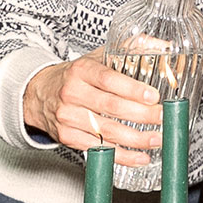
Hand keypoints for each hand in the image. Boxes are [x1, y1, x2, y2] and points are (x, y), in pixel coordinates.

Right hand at [22, 50, 164, 168]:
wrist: (39, 94)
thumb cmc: (75, 76)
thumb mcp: (96, 57)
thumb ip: (128, 49)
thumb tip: (162, 45)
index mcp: (81, 71)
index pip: (108, 79)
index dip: (132, 89)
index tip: (153, 96)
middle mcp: (72, 93)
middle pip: (111, 107)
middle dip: (142, 114)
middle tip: (163, 118)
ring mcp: (69, 117)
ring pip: (107, 132)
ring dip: (136, 139)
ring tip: (157, 139)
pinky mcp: (68, 137)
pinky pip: (99, 149)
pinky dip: (122, 156)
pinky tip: (140, 157)